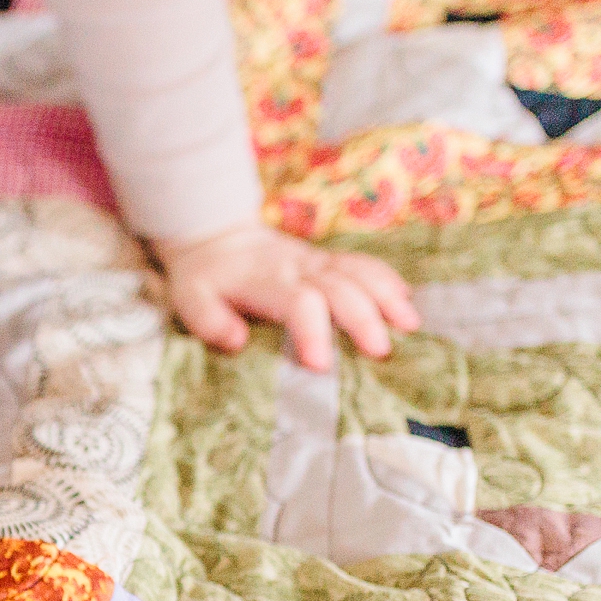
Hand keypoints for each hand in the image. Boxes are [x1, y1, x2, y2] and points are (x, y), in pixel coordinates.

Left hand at [156, 222, 420, 371]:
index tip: (320, 365)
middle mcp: (297, 268)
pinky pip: (362, 263)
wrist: (216, 235)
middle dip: (363, 318)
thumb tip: (236, 341)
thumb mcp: (190, 300)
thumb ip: (209, 321)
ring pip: (359, 271)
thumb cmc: (205, 277)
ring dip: (386, 296)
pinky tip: (407, 300)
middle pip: (339, 288)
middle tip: (381, 352)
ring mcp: (316, 261)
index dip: (312, 331)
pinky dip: (387, 279)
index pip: (298, 302)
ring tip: (410, 325)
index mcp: (265, 282)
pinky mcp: (327, 260)